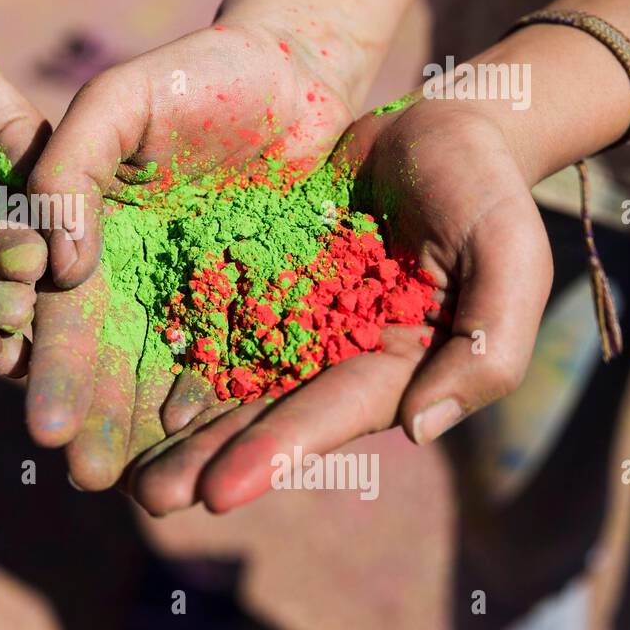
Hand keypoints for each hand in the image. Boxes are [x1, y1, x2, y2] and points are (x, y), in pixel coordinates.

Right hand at [26, 20, 358, 487]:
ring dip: (155, 433)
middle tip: (86, 478)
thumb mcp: (115, 103)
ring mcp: (200, 297)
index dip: (51, 372)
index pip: (63, 317)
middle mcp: (139, 281)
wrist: (292, 70)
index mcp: (92, 242)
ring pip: (172, 375)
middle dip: (97, 421)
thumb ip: (69, 170)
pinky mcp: (262, 303)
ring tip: (147, 490)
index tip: (42, 428)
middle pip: (112, 362)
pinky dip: (227, 402)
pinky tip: (215, 443)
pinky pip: (244, 359)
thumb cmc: (195, 76)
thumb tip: (61, 268)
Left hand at [128, 98, 553, 513]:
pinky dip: (171, 350)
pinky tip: (120, 379)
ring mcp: (293, 320)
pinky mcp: (259, 281)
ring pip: (228, 378)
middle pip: (267, 414)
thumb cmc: (483, 187)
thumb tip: (420, 429)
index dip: (276, 454)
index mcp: (396, 365)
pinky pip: (208, 317)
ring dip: (178, 425)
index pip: (332, 417)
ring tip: (121, 470)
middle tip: (149, 500)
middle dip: (209, 459)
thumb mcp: (508, 252)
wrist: (435, 128)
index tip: (218, 496)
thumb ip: (486, 343)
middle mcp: (336, 356)